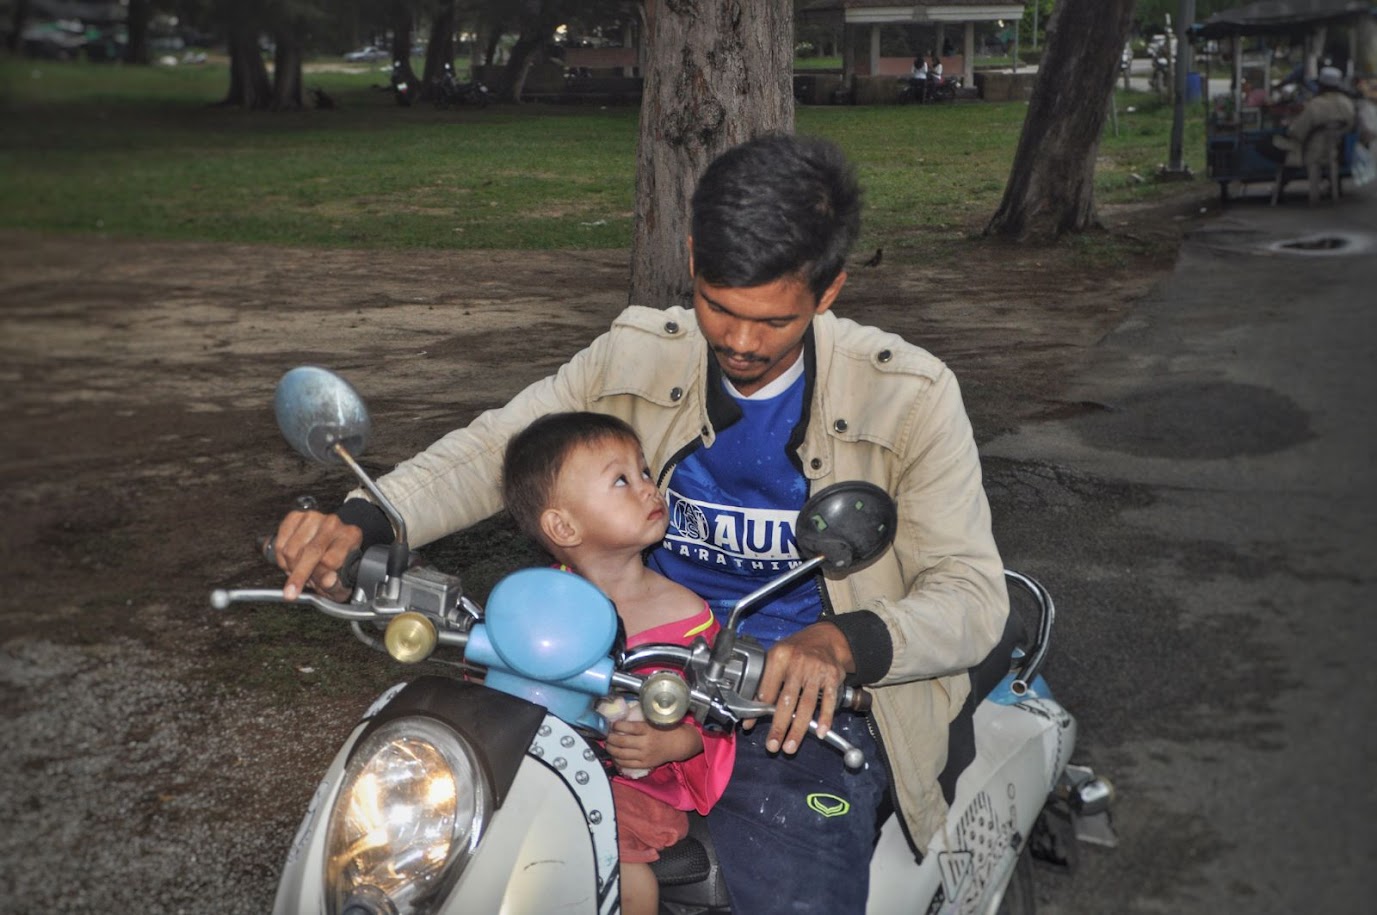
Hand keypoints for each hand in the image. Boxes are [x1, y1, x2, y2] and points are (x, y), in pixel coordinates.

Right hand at [273, 510, 361, 600]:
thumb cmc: (337, 564)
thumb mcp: (343, 581)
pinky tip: (291, 563)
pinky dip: (281, 559)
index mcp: (350, 537)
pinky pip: (280, 544)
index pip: (330, 559)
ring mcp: (313, 517)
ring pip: (291, 550)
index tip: (316, 586)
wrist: (330, 544)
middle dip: (299, 575)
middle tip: (292, 592)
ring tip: (299, 573)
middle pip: (310, 552)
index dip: (321, 576)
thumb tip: (328, 581)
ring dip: (291, 568)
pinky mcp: (295, 517)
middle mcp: (332, 523)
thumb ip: (337, 585)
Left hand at [604, 719, 701, 771]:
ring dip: (611, 749)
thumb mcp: (654, 721)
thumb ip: (639, 720)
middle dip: (610, 738)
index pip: (628, 727)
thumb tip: (621, 717)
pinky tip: (614, 756)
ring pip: (622, 754)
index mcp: (648, 729)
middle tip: (606, 735)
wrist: (678, 744)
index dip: (617, 725)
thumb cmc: (665, 729)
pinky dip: (618, 760)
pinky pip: (627, 764)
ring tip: (608, 745)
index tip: (612, 724)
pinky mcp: (645, 764)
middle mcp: (645, 743)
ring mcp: (645, 755)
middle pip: (622, 742)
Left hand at [749, 623, 853, 755]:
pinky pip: (829, 701)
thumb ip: (763, 684)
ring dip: (798, 729)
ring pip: (806, 705)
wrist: (825, 638)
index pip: (766, 688)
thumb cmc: (795, 652)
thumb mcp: (776, 659)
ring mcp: (816, 670)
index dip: (757, 709)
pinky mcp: (832, 677)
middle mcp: (798, 663)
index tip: (750, 726)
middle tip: (772, 745)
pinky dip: (825, 718)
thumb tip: (749, 715)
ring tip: (790, 746)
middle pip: (786, 701)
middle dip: (779, 726)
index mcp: (779, 657)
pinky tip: (820, 733)